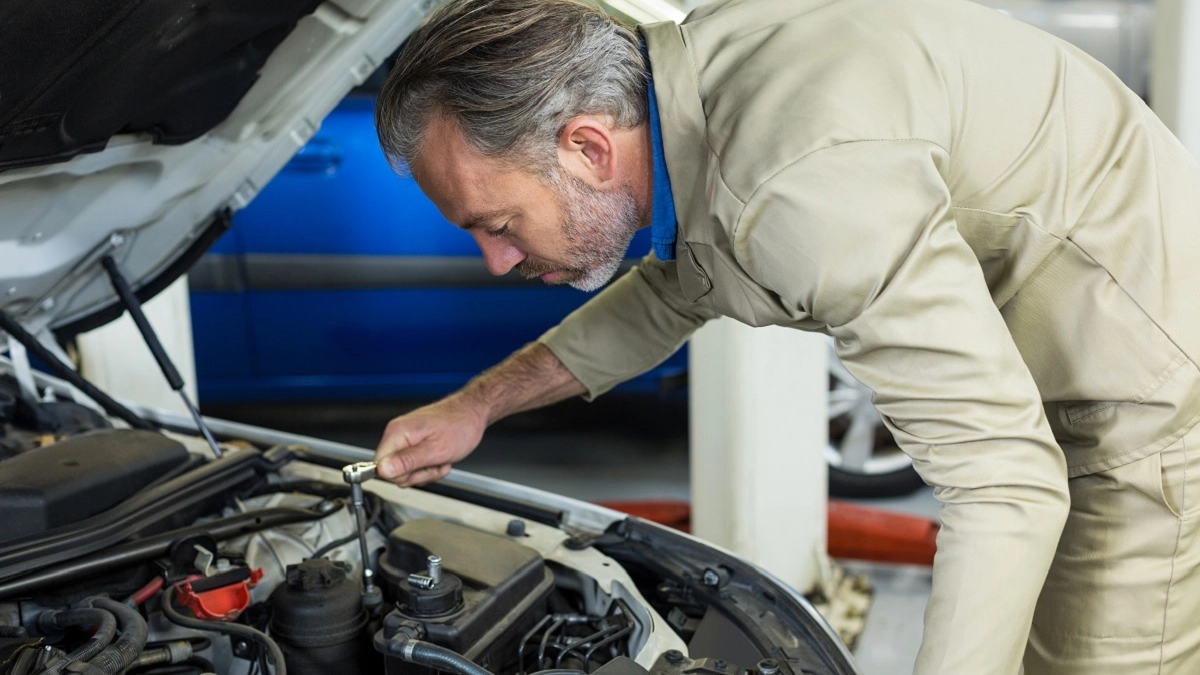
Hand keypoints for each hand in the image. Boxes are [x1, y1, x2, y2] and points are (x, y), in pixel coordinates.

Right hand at [373, 395, 487, 486]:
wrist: (472, 413)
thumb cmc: (460, 425)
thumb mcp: (436, 450)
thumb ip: (407, 461)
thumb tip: (383, 470)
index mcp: (397, 433)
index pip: (379, 467)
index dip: (400, 474)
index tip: (419, 469)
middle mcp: (397, 434)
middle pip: (393, 472)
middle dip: (418, 474)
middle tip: (435, 463)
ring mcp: (405, 440)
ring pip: (406, 472)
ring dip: (427, 472)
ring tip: (440, 458)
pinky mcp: (413, 444)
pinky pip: (414, 467)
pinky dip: (430, 468)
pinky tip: (440, 458)